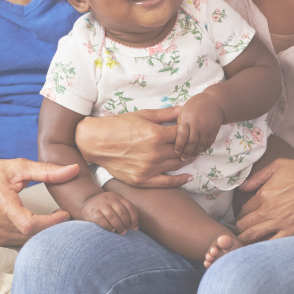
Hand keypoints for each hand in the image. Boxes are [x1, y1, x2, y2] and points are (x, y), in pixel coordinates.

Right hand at [0, 158, 78, 245]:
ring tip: (56, 219)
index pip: (30, 224)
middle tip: (65, 215)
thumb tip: (73, 169)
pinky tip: (41, 225)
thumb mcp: (19, 167)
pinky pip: (19, 242)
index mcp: (3, 205)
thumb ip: (47, 170)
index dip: (51, 223)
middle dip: (52, 228)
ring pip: (27, 242)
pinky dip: (33, 236)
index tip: (65, 213)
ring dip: (44, 233)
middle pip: (32, 235)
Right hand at [75, 107, 192, 187]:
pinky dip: (179, 181)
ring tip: (192, 155)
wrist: (97, 141)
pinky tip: (188, 177)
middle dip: (190, 146)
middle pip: (181, 150)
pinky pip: (165, 183)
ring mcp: (148, 169)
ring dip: (187, 160)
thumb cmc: (119, 125)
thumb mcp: (143, 115)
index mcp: (155, 135)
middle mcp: (154, 153)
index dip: (188, 131)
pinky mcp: (141, 180)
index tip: (191, 130)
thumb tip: (183, 110)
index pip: (181, 134)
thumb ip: (165, 114)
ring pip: (176, 165)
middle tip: (196, 143)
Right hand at [80, 191, 138, 234]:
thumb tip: (135, 225)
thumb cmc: (106, 207)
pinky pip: (102, 220)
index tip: (135, 228)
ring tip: (121, 232)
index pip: (130, 207)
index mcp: (117, 196)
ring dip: (119, 226)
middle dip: (126, 223)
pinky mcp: (93, 212)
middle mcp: (110, 199)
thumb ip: (124, 209)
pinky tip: (111, 230)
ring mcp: (101, 205)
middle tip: (126, 230)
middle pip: (122, 212)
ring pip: (112, 216)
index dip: (134, 219)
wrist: (87, 203)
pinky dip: (108, 227)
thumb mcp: (115, 203)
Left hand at [175, 95, 223, 160]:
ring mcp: (206, 129)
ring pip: (200, 145)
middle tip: (182, 159)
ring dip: (194, 153)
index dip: (178, 145)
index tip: (176, 152)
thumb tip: (173, 138)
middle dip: (186, 152)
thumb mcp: (183, 111)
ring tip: (190, 157)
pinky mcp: (214, 132)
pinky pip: (208, 144)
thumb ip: (179, 124)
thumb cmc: (195, 106)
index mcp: (187, 119)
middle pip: (191, 142)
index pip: (181, 135)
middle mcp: (197, 125)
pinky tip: (198, 152)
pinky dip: (203, 149)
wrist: (214, 102)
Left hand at [236, 157, 293, 242]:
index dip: (240, 216)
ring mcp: (281, 222)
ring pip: (255, 236)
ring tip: (243, 243)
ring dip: (246, 240)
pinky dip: (264, 247)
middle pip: (246, 225)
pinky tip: (260, 249)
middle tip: (237, 234)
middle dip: (239, 231)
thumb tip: (242, 187)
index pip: (244, 210)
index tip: (240, 220)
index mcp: (264, 194)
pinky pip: (274, 244)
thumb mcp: (277, 166)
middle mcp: (269, 210)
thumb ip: (258, 177)